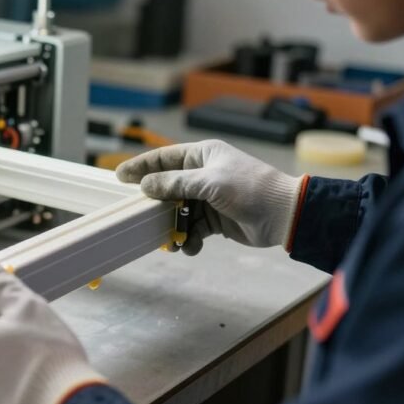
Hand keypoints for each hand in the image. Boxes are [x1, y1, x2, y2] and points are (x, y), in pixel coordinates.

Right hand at [116, 140, 305, 254]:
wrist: (284, 215)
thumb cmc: (250, 189)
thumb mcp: (209, 183)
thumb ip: (174, 184)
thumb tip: (145, 186)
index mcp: (203, 156)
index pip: (164, 158)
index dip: (141, 166)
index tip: (120, 176)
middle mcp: (203, 174)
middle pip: (167, 187)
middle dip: (156, 204)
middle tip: (139, 216)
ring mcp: (208, 198)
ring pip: (178, 211)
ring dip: (172, 227)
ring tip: (170, 241)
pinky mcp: (215, 219)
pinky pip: (192, 228)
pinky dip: (189, 238)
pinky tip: (190, 247)